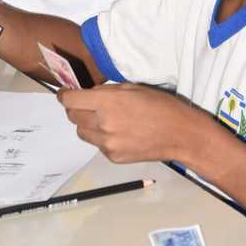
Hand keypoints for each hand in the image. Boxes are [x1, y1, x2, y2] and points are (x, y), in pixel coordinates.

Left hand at [58, 83, 201, 163]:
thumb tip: (89, 94)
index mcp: (107, 103)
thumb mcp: (133, 88)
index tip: (65, 93)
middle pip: (72, 116)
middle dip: (76, 108)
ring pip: (82, 132)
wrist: (181, 135)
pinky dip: (101, 137)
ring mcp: (107, 143)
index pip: (70, 100)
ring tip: (105, 120)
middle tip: (88, 105)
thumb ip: (107, 91)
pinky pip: (97, 145)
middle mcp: (103, 124)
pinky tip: (119, 133)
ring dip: (87, 124)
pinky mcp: (113, 157)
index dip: (64, 95)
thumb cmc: (160, 106)